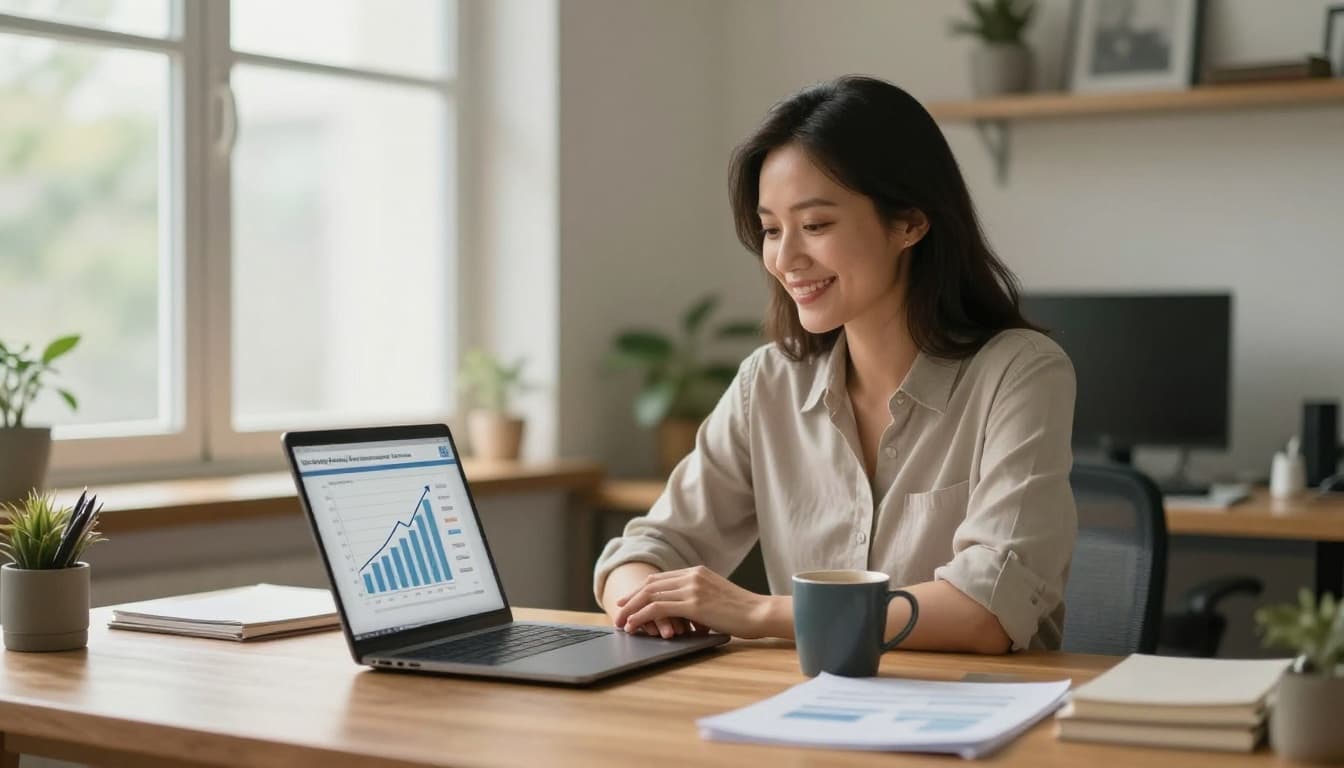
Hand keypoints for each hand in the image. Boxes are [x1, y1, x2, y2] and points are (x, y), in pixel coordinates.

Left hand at [612, 565, 771, 638]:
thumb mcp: (716, 599)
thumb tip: (681, 617)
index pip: (661, 578)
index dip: (641, 589)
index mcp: (697, 572)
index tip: (629, 599)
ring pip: (651, 595)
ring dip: (631, 609)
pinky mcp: (693, 604)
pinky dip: (642, 616)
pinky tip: (634, 625)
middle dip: (631, 598)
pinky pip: (658, 608)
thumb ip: (697, 600)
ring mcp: (692, 588)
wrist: (760, 613)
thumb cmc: (743, 612)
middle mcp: (692, 576)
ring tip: (620, 622)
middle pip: (651, 584)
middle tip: (617, 611)